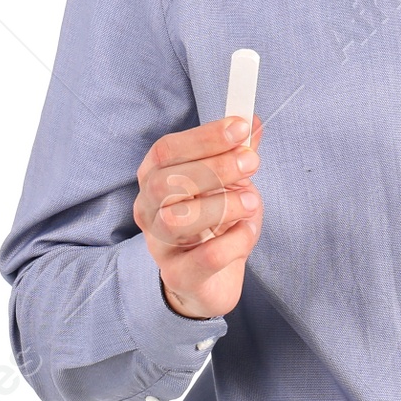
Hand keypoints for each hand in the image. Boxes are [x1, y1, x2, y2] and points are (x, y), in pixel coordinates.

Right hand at [133, 114, 264, 318]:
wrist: (209, 279)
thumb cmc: (217, 222)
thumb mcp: (230, 182)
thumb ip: (238, 152)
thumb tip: (252, 121)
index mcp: (154, 178)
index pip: (166, 150)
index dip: (204, 137)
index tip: (240, 127)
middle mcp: (148, 210)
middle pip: (165, 182)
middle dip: (214, 168)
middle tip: (252, 163)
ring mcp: (159, 246)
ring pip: (175, 219)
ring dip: (222, 205)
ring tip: (252, 203)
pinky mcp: (180, 276)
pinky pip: (204, 258)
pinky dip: (234, 241)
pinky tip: (248, 230)